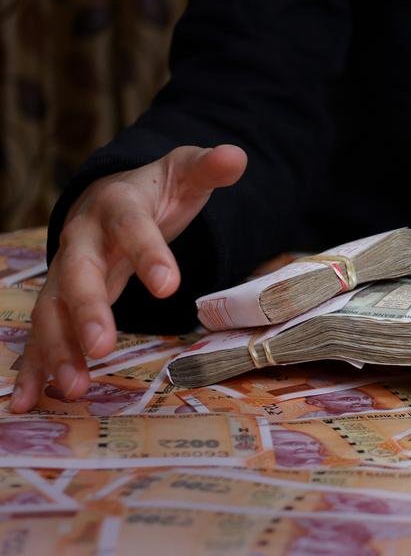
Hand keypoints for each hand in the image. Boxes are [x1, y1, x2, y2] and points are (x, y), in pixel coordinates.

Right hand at [11, 145, 246, 413]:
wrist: (112, 196)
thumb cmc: (156, 190)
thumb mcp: (185, 173)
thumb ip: (208, 168)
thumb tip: (236, 155)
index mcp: (117, 206)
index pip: (132, 227)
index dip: (149, 254)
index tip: (169, 286)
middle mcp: (83, 240)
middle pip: (79, 274)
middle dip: (87, 311)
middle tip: (102, 346)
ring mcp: (66, 272)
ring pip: (54, 310)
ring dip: (58, 349)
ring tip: (73, 388)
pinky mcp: (60, 300)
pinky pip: (43, 334)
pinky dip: (34, 367)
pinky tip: (28, 400)